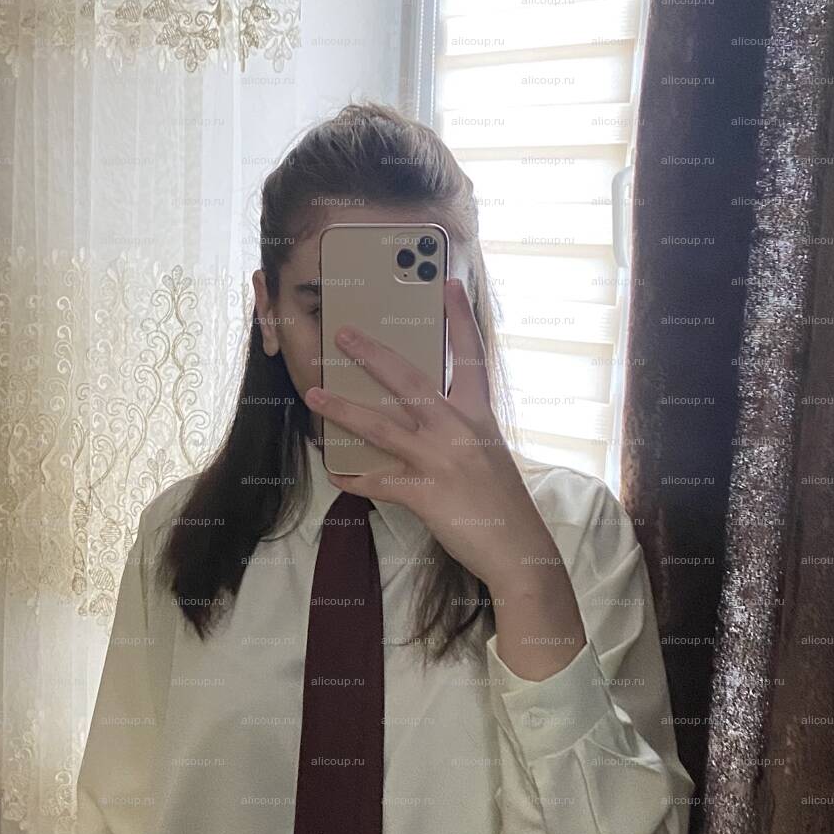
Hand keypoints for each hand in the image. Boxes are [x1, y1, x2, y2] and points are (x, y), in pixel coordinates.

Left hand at [302, 278, 586, 657]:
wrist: (518, 550)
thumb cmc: (502, 503)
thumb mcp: (487, 454)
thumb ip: (459, 431)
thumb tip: (421, 417)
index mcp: (478, 416)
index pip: (470, 356)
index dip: (459, 318)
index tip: (447, 283)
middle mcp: (459, 430)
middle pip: (409, 380)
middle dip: (372, 355)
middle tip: (344, 333)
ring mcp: (441, 460)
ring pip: (381, 426)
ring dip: (343, 409)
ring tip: (314, 395)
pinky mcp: (426, 493)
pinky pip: (379, 481)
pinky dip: (355, 477)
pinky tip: (336, 473)